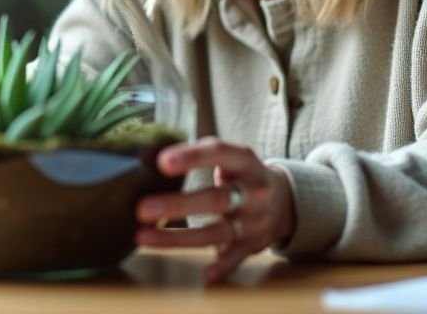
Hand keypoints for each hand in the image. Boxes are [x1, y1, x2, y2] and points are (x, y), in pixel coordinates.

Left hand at [134, 136, 296, 282]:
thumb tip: (145, 155)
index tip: (162, 162)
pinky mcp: (255, 243)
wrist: (284, 199)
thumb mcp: (224, 157)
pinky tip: (207, 274)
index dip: (191, 157)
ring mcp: (256, 219)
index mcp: (245, 161)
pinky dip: (223, 266)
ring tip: (144, 237)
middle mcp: (254, 190)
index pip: (218, 152)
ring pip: (218, 231)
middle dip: (178, 205)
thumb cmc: (239, 173)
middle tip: (142, 208)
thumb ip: (189, 155)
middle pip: (217, 198)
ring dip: (180, 238)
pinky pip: (237, 257)